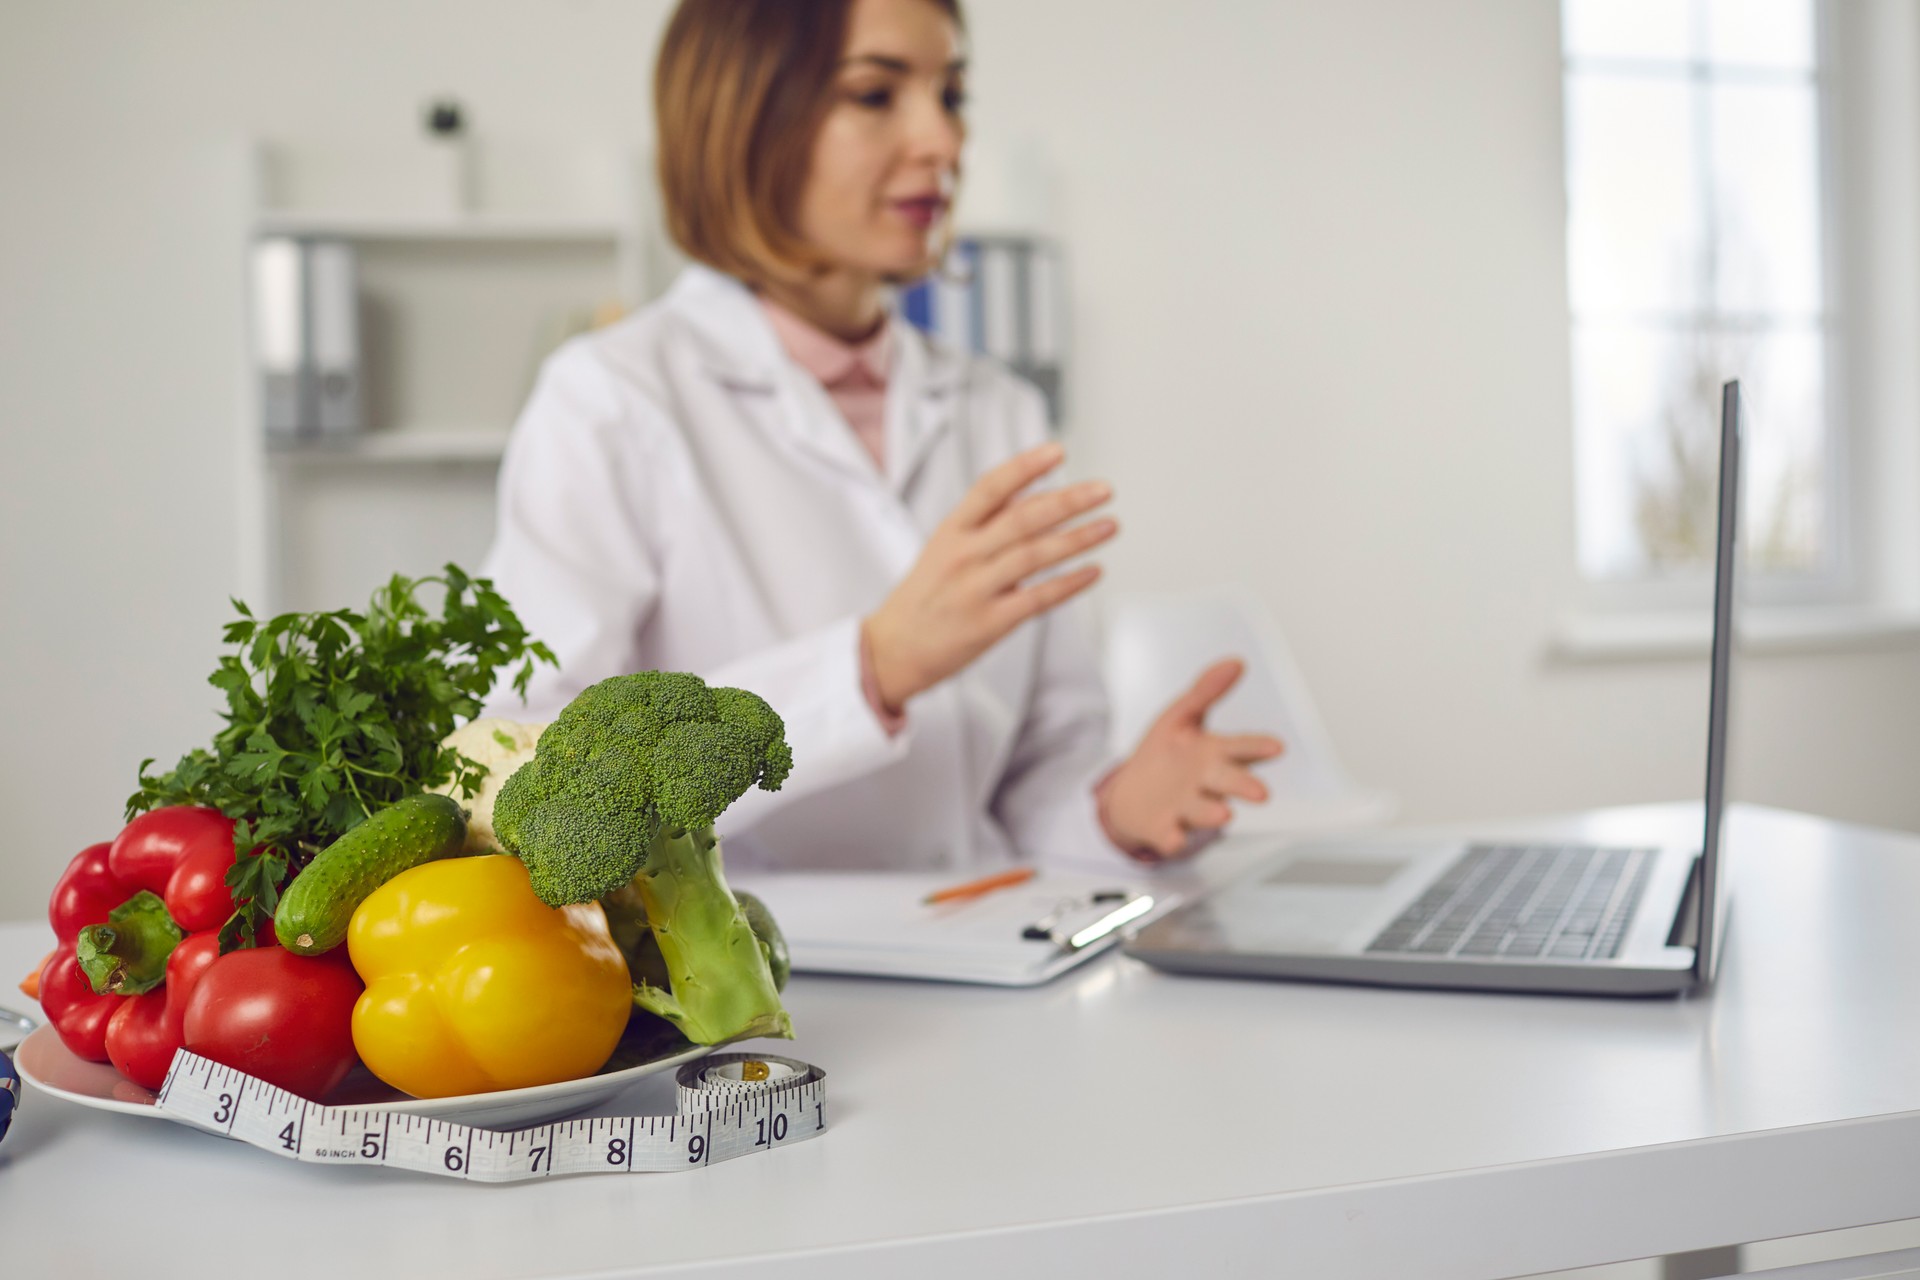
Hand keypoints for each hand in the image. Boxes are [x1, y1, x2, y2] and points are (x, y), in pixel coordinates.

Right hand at [864, 441, 1116, 709]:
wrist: (891, 650)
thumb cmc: (925, 595)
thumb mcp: (942, 547)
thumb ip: (984, 522)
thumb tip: (1029, 490)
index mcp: (951, 530)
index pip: (991, 488)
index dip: (1025, 467)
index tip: (1058, 451)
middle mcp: (963, 555)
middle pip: (1023, 519)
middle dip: (1068, 501)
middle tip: (1104, 490)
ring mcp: (975, 590)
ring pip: (1035, 555)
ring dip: (1078, 539)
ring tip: (1110, 526)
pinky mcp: (989, 623)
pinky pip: (1038, 598)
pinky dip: (1070, 583)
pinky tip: (1094, 570)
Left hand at [1099, 659, 1285, 860]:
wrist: (1130, 797)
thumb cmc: (1165, 756)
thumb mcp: (1182, 716)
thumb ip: (1207, 690)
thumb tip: (1236, 662)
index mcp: (1213, 753)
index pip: (1240, 748)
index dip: (1257, 748)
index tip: (1276, 747)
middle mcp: (1205, 782)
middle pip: (1228, 782)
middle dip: (1244, 785)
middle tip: (1261, 793)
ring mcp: (1185, 807)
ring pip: (1203, 810)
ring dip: (1213, 812)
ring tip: (1224, 813)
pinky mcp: (1164, 827)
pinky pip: (1170, 835)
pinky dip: (1173, 838)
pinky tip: (1174, 837)